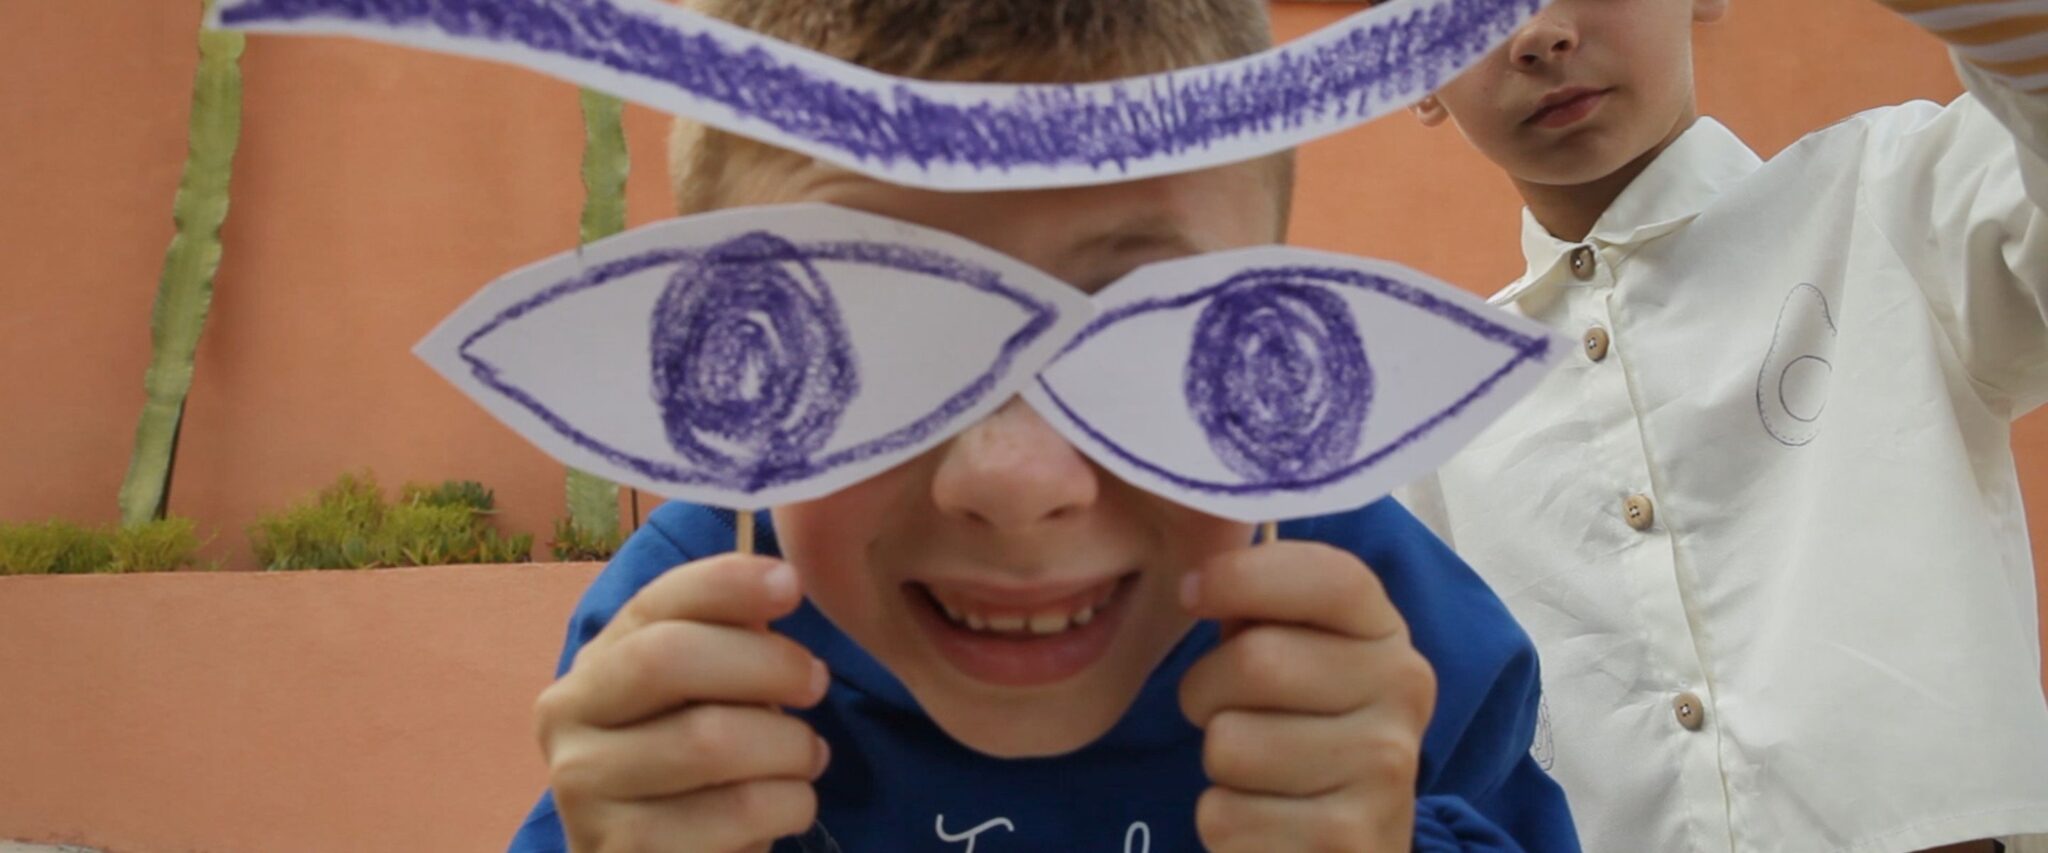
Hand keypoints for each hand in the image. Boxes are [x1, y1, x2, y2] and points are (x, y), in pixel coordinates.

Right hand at [534, 555, 831, 852]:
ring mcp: (585, 791)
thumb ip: (726, 642)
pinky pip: (737, 810)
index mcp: (592, 666)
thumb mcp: (702, 699)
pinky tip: (787, 806)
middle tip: (816, 683)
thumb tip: (777, 584)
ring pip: (710, 741)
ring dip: (789, 745)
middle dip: (766, 663)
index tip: (790, 585)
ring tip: (806, 756)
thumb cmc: (693, 774)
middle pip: (669, 659)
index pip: (653, 603)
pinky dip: (789, 803)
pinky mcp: (623, 851)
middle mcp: (568, 720)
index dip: (724, 583)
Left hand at [1178, 542, 1436, 851]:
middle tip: (1222, 710)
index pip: (1328, 577)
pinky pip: (1224, 816)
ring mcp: (1382, 772)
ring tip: (1257, 770)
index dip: (1244, 575)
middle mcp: (1401, 693)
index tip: (1193, 592)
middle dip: (1205, 688)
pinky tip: (1268, 820)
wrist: (1353, 843)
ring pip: (1229, 744)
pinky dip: (1224, 822)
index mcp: (1386, 634)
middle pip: (1255, 660)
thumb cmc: (1305, 729)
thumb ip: (1263, 609)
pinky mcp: (1346, 841)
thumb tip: (1202, 575)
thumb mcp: (1301, 657)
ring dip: (1217, 762)